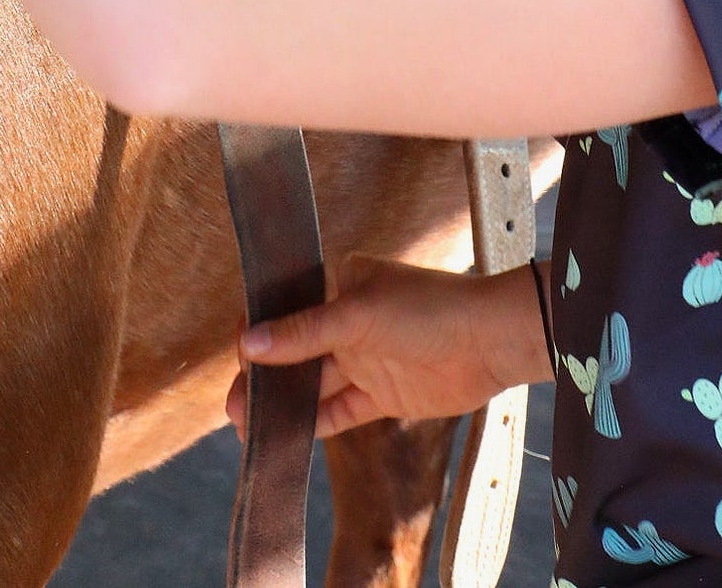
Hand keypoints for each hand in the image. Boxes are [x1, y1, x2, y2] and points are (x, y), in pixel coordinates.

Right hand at [227, 255, 549, 440]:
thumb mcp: (357, 315)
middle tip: (233, 406)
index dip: (260, 331)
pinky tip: (286, 438)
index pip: (289, 307)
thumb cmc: (427, 309)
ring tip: (247, 427)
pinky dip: (314, 423)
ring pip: (315, 384)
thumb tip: (248, 344)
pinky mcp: (382, 394)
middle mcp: (349, 320)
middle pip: (297, 351)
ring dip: (284, 404)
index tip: (236, 356)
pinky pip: (339, 410)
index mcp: (341, 283)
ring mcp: (366, 358)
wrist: (488, 342)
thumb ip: (303, 334)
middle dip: (265, 377)